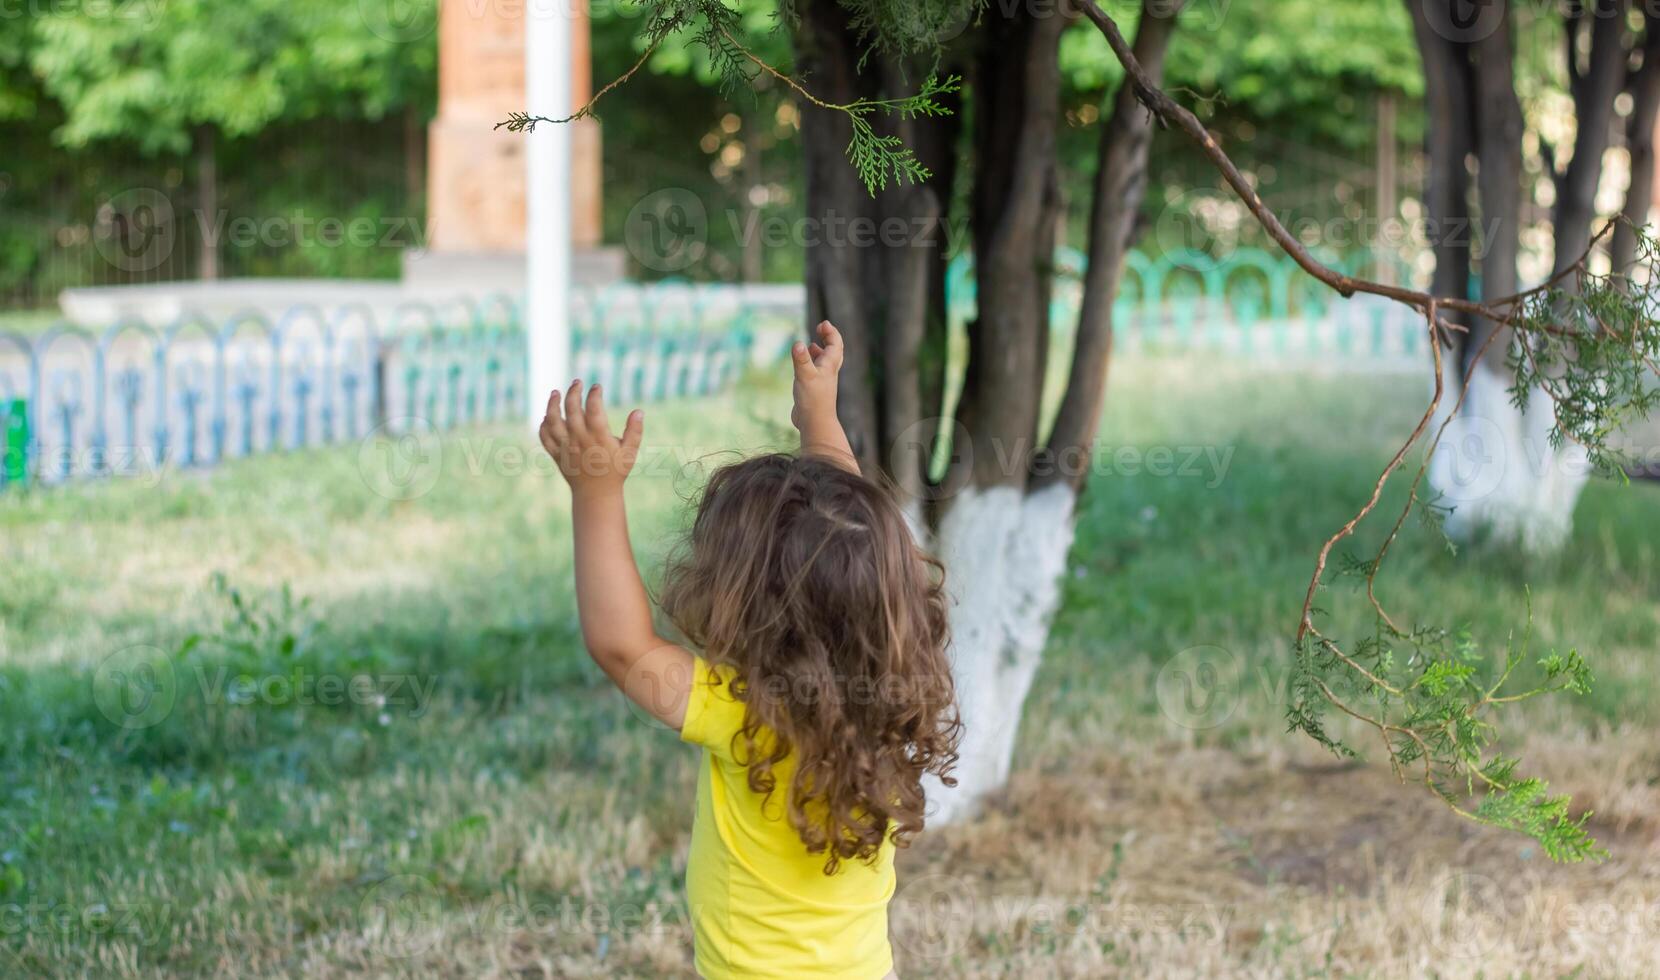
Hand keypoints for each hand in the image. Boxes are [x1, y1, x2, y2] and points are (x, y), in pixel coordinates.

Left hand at [538, 380, 643, 496]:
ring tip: (555, 392)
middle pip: (572, 409)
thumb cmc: (616, 471)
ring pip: (553, 421)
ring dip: (552, 404)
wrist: (596, 494)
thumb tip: (639, 411)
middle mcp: (579, 439)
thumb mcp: (630, 452)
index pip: (594, 408)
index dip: (594, 394)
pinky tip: (547, 416)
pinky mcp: (556, 454)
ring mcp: (566, 447)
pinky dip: (543, 425)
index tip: (597, 386)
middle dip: (573, 392)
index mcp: (598, 437)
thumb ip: (635, 431)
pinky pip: (545, 437)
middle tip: (577, 382)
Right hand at [791, 320, 843, 433]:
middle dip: (828, 338)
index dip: (831, 332)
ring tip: (812, 345)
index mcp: (829, 366)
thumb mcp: (805, 376)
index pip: (835, 344)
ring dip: (820, 352)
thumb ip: (802, 360)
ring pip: (824, 363)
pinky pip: (815, 373)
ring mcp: (821, 382)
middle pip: (833, 351)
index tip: (823, 324)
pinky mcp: (814, 390)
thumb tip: (798, 343)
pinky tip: (802, 367)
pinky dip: (811, 365)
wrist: (814, 423)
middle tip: (821, 328)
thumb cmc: (813, 400)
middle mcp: (828, 372)